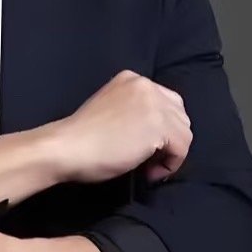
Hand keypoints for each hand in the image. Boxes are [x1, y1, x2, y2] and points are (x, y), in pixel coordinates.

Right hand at [56, 68, 191, 185]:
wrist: (67, 147)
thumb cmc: (81, 138)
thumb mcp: (111, 110)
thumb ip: (133, 112)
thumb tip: (154, 133)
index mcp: (132, 79)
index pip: (165, 102)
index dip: (161, 128)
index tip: (144, 147)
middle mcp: (146, 85)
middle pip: (179, 115)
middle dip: (169, 139)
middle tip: (148, 160)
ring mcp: (154, 104)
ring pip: (184, 132)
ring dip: (170, 154)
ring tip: (147, 168)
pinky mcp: (159, 126)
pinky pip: (181, 148)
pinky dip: (170, 164)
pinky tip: (149, 172)